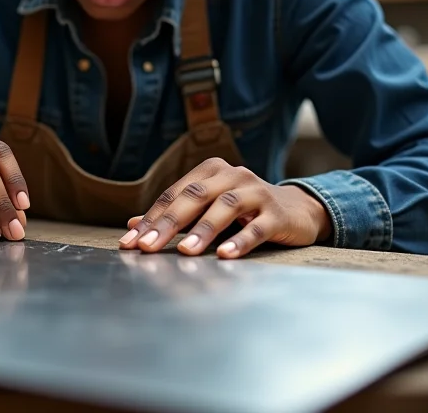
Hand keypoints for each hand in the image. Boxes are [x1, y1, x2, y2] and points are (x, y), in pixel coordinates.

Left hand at [118, 157, 331, 258]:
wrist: (297, 210)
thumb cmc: (244, 211)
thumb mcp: (208, 208)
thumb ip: (174, 214)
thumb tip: (133, 225)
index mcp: (211, 171)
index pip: (175, 193)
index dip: (151, 217)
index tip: (130, 241)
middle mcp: (233, 175)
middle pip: (196, 196)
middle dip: (169, 223)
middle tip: (147, 246)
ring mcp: (256, 192)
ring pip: (226, 207)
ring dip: (202, 230)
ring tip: (185, 251)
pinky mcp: (277, 214)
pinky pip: (257, 227)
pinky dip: (240, 241)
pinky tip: (225, 255)